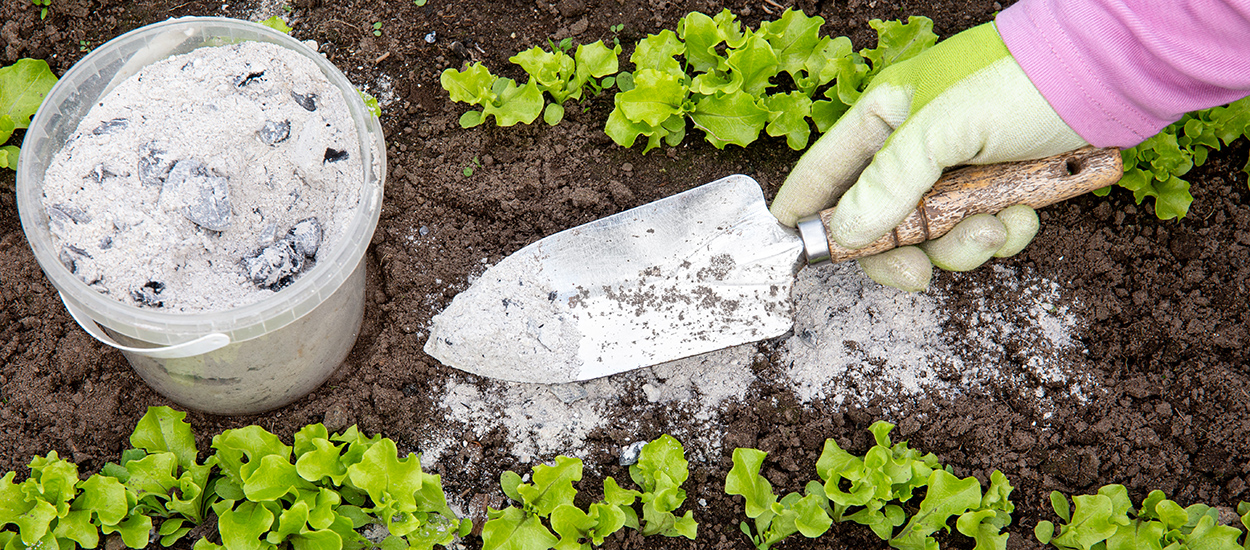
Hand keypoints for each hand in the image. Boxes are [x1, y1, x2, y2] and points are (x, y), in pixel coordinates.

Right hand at [770, 22, 1086, 290]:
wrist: (1110, 78)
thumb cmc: (1020, 81)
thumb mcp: (942, 129)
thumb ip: (889, 183)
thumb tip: (846, 232)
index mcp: (885, 117)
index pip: (826, 171)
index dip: (806, 210)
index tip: (793, 250)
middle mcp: (913, 147)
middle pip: (878, 221)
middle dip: (902, 249)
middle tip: (917, 272)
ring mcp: (955, 171)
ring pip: (932, 236)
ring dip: (963, 244)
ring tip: (996, 226)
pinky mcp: (995, 189)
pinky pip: (979, 232)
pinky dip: (1001, 234)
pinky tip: (1023, 214)